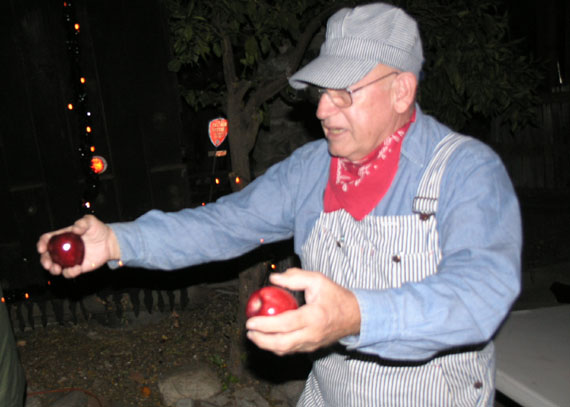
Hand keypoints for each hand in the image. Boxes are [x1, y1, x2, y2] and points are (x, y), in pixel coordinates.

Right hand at [37, 215, 120, 278]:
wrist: (110, 242)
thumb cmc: (98, 229)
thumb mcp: (91, 222)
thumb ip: (83, 223)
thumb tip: (75, 229)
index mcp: (62, 237)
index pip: (47, 240)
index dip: (41, 244)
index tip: (42, 249)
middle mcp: (63, 249)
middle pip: (47, 256)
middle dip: (44, 261)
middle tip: (48, 264)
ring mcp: (69, 259)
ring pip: (55, 267)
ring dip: (53, 270)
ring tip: (58, 269)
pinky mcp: (77, 268)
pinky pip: (69, 273)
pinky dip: (70, 273)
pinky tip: (77, 269)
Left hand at [245, 268, 360, 355]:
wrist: (355, 316)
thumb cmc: (335, 296)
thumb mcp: (318, 280)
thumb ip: (295, 277)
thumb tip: (274, 278)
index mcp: (313, 317)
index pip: (284, 325)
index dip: (265, 325)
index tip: (251, 322)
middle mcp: (312, 334)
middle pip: (281, 344)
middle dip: (261, 340)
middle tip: (249, 332)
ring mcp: (312, 344)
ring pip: (285, 351)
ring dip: (267, 345)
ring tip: (254, 336)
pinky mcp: (312, 348)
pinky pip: (291, 351)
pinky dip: (277, 346)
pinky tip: (268, 338)